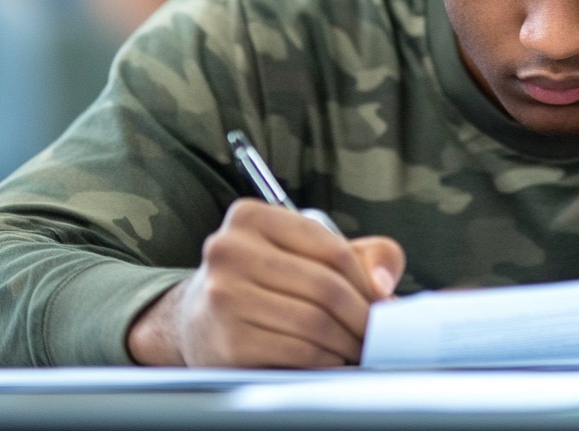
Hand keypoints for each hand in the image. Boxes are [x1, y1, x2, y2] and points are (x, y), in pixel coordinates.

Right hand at [127, 199, 404, 367]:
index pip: (331, 249)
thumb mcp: (306, 251)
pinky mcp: (227, 342)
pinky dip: (327, 361)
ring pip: (315, 323)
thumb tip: (383, 285)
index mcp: (250, 217)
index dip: (368, 282)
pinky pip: (298, 353)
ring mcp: (223, 297)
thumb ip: (362, 254)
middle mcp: (228, 251)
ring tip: (360, 347)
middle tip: (379, 333)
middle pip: (325, 287)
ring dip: (349, 342)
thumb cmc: (264, 281)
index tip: (384, 302)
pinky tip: (334, 361)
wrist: (195, 322)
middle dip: (363, 316)